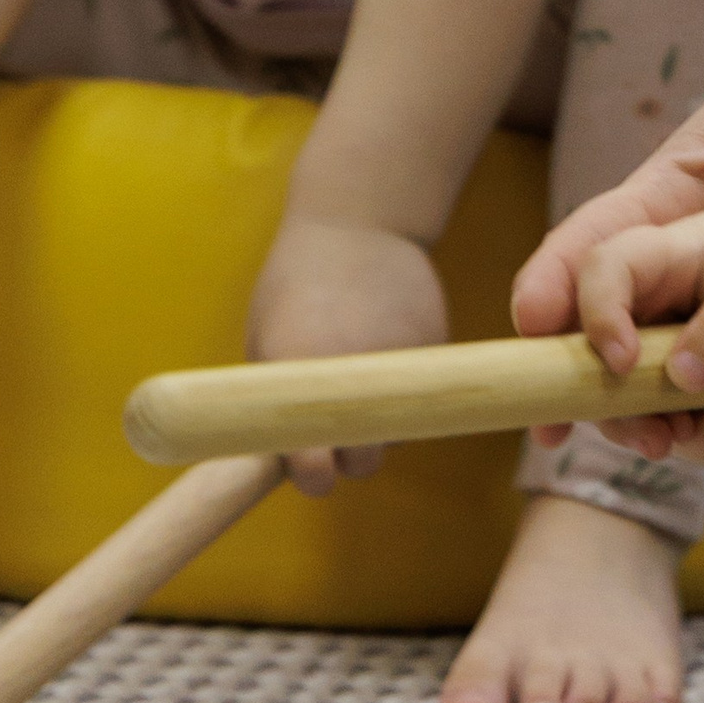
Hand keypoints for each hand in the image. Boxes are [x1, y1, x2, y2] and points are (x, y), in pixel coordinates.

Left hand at [248, 214, 447, 494]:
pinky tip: (387, 347)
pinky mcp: (436, 351)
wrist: (357, 226)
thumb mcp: (267, 344)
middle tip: (338, 423)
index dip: (313, 476)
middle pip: (365, 461)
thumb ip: (277, 407)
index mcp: (303, 385)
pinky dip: (407, 388)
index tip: (314, 470)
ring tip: (362, 374)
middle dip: (351, 455)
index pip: (314, 470)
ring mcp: (403, 369)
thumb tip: (283, 460)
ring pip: (398, 431)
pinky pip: (423, 395)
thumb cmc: (295, 288)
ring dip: (381, 422)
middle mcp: (357, 384)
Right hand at [536, 187, 703, 476]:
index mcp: (682, 187)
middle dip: (594, 381)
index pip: (599, 238)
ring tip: (671, 441)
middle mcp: (696, 254)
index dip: (556, 284)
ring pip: (681, 371)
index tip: (536, 328)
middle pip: (620, 327)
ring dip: (670, 411)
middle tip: (594, 423)